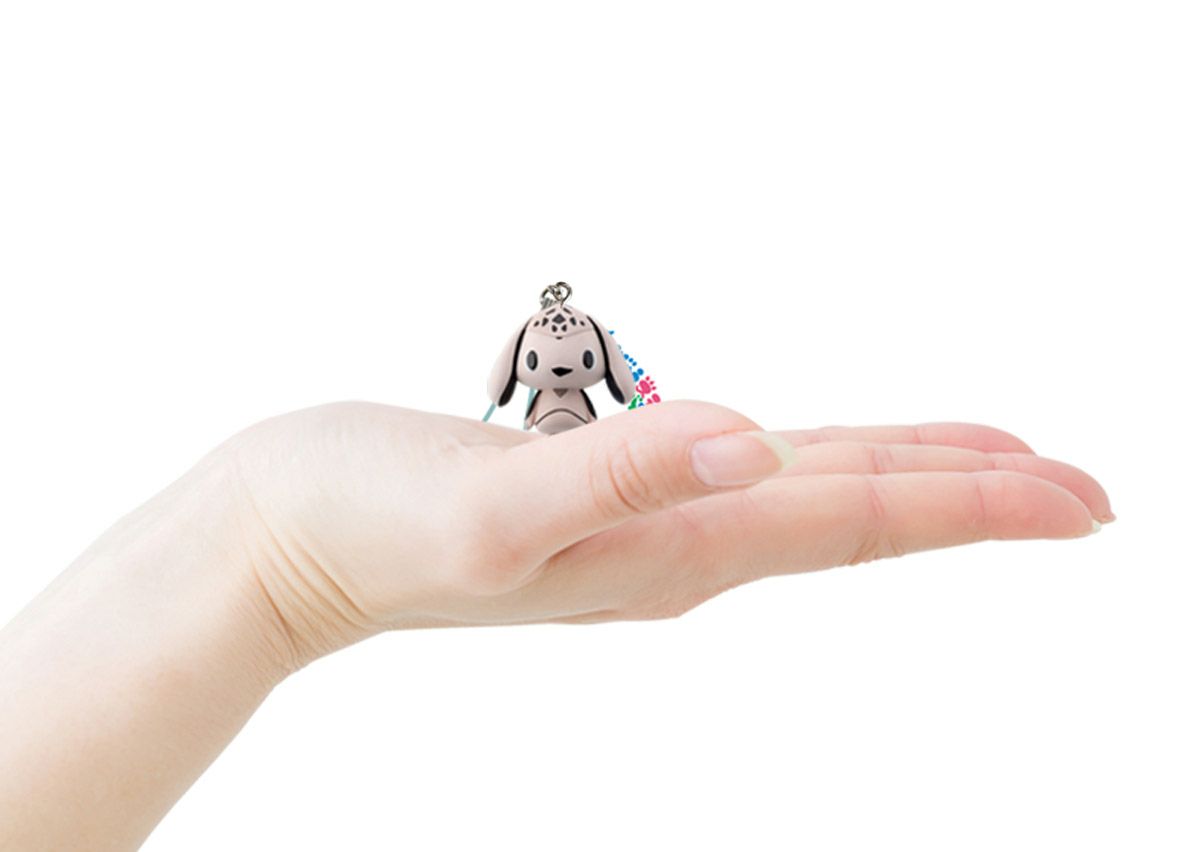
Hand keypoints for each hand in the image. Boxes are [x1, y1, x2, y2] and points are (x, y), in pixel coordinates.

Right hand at [222, 400, 1112, 669]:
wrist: (287, 537)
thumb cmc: (368, 520)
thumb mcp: (490, 502)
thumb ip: (620, 474)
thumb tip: (747, 440)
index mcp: (673, 545)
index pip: (856, 517)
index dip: (977, 503)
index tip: (1082, 499)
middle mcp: (680, 545)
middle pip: (860, 512)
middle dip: (980, 499)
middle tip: (1086, 492)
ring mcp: (647, 528)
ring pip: (814, 494)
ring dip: (912, 482)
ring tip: (993, 472)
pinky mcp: (609, 500)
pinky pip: (748, 475)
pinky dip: (819, 461)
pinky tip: (824, 456)